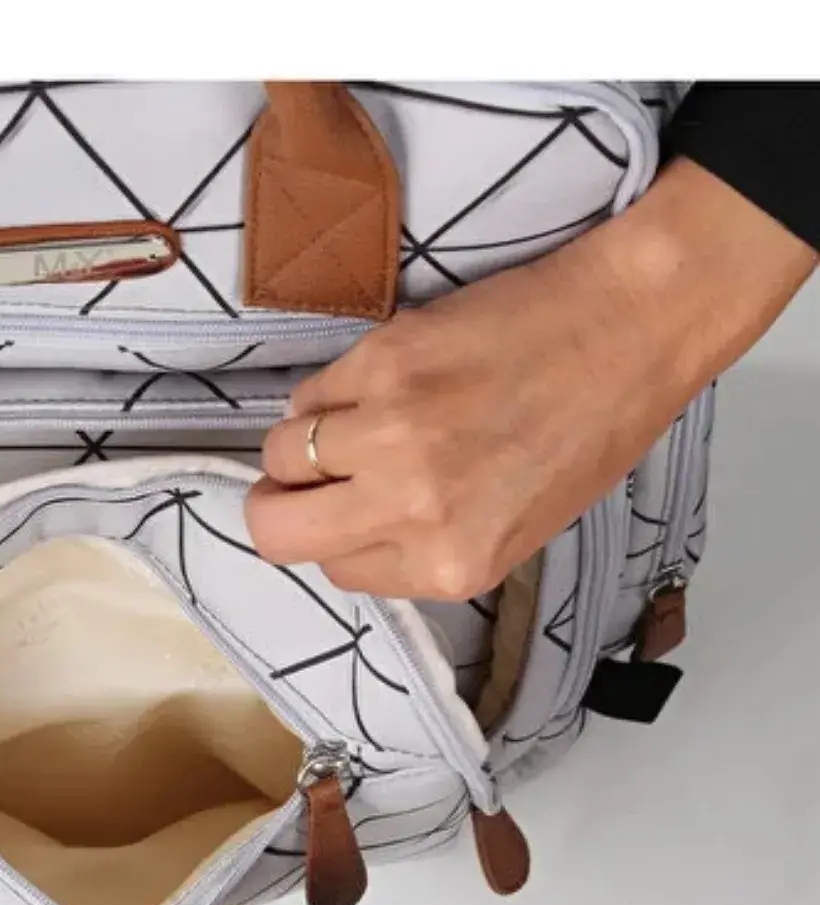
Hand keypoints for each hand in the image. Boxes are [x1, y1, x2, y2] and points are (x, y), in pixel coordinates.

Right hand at [246, 158, 816, 599]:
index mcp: (451, 564)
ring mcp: (389, 434)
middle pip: (277, 530)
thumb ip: (424, 547)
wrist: (627, 330)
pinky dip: (327, 393)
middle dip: (277, 507)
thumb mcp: (512, 531)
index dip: (339, 539)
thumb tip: (346, 530)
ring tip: (356, 421)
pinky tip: (378, 384)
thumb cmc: (586, 432)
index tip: (356, 511)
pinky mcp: (379, 364)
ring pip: (280, 455)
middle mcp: (412, 509)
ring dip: (303, 441)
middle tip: (301, 481)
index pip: (336, 573)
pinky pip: (307, 395)